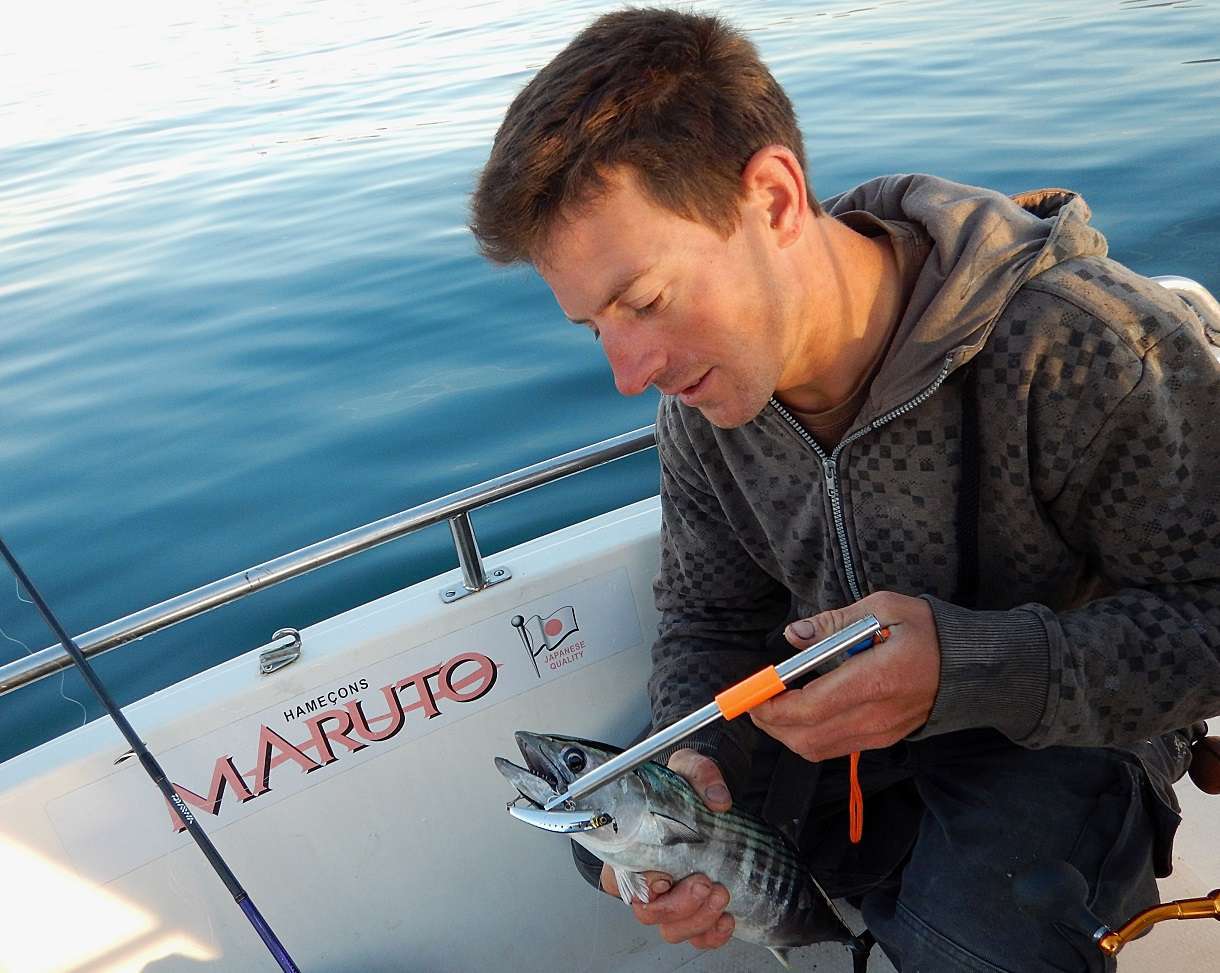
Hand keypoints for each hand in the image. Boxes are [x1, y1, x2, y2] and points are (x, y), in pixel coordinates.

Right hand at [598, 748, 734, 948]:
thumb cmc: (682, 785)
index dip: (646, 886)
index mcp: (629, 846)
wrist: (702, 795)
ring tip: (721, 895)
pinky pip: (695, 937)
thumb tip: (718, 798)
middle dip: (680, 905)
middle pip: (648, 913)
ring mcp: (668, 896)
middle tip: (705, 882)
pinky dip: (711, 935)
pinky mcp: (691, 908)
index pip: (623, 881)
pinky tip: (726, 919)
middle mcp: (644, 877)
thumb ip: (701, 774)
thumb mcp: (689, 767)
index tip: (667, 877)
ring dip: (699, 920)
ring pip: (671, 930)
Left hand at [749, 591, 939, 761]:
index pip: (810, 707)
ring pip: (816, 749)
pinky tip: (801, 712)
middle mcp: (876, 716)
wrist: (973, 668)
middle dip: (770, 723)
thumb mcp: (884, 608)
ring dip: (785, 732)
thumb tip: (795, 634)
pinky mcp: (882, 740)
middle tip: (754, 699)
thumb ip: (834, 622)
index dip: (772, 706)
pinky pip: (833, 748)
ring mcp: (880, 733)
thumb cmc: (927, 632)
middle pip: (806, 737)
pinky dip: (807, 736)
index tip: (752, 693)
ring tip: (773, 704)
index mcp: (875, 680)